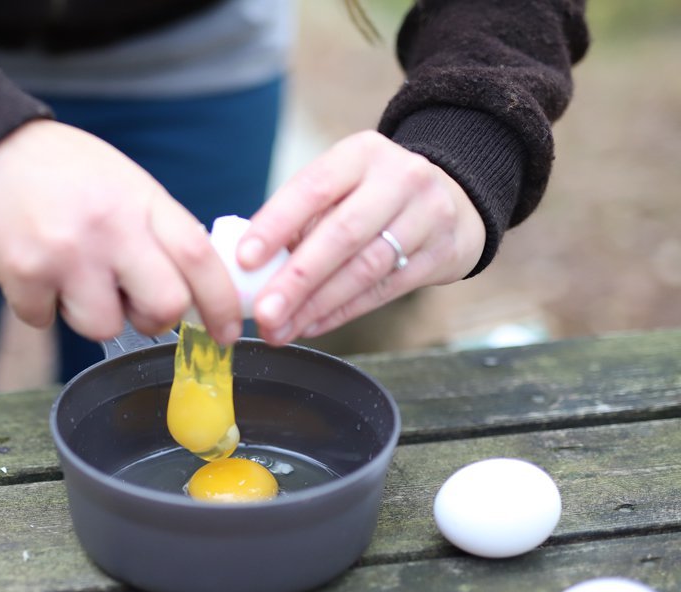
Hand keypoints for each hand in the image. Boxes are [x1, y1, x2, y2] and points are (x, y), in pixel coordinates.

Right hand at [0, 119, 241, 344]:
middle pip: (166, 305)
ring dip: (92, 314)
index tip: (229, 332)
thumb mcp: (123, 184)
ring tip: (71, 278)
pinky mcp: (21, 272)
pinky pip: (47, 320)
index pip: (201, 259)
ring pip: (105, 326)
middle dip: (157, 320)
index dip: (224, 303)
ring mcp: (66, 251)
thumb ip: (159, 231)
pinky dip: (42, 307)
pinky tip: (32, 271)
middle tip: (137, 306)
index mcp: (142, 201)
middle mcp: (111, 226)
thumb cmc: (58, 170)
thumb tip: (193, 289)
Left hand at [237, 130, 485, 344]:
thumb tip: (251, 268)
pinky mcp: (440, 254)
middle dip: (297, 279)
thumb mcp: (344, 186)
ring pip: (364, 269)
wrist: (455, 200)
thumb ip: (303, 219)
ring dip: (317, 305)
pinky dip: (342, 312)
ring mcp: (426, 217)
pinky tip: (311, 325)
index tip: (245, 260)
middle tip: (263, 313)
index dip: (276, 225)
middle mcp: (399, 179)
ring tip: (280, 329)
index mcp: (362, 154)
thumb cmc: (376, 197)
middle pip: (342, 235)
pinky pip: (383, 290)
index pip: (313, 188)